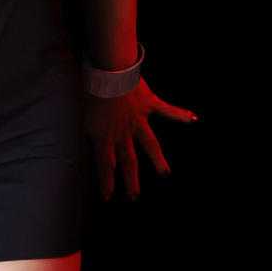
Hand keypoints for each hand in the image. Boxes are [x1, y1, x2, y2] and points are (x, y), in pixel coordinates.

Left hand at [84, 77, 196, 200]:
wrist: (107, 73)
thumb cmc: (88, 90)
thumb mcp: (79, 112)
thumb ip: (84, 127)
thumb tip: (78, 137)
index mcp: (104, 136)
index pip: (105, 165)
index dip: (106, 182)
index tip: (108, 197)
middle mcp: (123, 133)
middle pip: (128, 161)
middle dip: (130, 180)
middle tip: (134, 197)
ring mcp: (138, 120)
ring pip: (150, 145)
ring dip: (157, 160)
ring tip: (165, 174)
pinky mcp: (149, 104)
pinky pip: (167, 111)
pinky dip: (180, 114)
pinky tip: (193, 119)